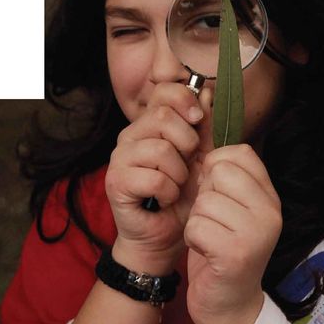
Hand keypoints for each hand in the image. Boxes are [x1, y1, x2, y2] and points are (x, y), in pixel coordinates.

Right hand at [105, 83, 208, 273]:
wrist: (169, 233)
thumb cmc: (186, 194)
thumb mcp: (203, 156)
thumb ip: (205, 127)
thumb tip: (207, 93)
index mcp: (152, 124)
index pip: (164, 91)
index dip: (185, 99)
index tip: (198, 120)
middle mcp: (131, 135)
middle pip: (161, 116)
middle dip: (187, 142)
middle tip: (188, 163)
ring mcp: (120, 158)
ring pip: (159, 149)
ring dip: (179, 172)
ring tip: (176, 185)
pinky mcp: (116, 182)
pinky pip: (154, 178)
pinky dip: (168, 191)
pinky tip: (165, 198)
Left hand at [184, 144, 282, 323]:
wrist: (229, 305)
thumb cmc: (222, 251)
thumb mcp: (232, 210)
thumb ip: (226, 180)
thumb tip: (205, 144)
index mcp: (270, 197)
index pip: (241, 153)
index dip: (216, 167)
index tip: (217, 194)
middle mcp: (270, 211)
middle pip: (219, 172)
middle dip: (204, 195)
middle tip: (214, 221)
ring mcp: (257, 233)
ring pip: (204, 200)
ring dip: (197, 221)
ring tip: (211, 239)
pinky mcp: (236, 253)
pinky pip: (196, 226)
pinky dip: (193, 239)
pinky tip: (206, 253)